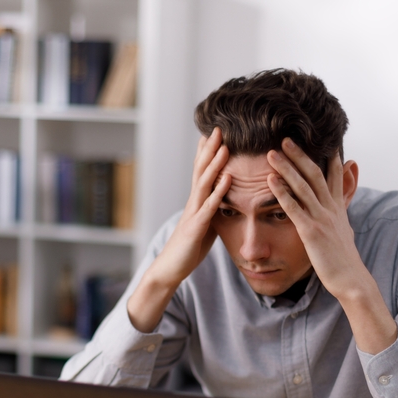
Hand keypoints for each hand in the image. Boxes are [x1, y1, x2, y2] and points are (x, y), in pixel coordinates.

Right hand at [126, 128, 230, 331]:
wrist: (169, 269)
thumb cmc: (188, 249)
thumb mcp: (205, 226)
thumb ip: (214, 211)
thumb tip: (226, 201)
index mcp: (196, 202)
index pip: (201, 171)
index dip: (207, 152)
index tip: (215, 132)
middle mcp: (193, 203)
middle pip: (201, 170)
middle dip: (210, 149)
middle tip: (218, 128)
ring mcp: (193, 214)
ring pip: (204, 184)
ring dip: (214, 164)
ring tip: (225, 146)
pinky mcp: (196, 228)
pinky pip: (210, 207)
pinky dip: (219, 192)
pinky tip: (228, 179)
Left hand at [264, 141, 362, 300]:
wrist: (350, 279)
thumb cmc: (343, 258)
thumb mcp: (345, 228)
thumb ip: (341, 209)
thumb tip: (344, 203)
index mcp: (337, 207)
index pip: (333, 174)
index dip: (326, 155)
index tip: (317, 138)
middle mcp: (330, 208)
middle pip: (315, 174)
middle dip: (300, 155)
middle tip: (285, 139)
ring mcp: (321, 218)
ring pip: (303, 186)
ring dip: (286, 168)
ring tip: (271, 153)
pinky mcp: (311, 231)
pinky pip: (294, 208)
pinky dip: (282, 193)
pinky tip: (270, 181)